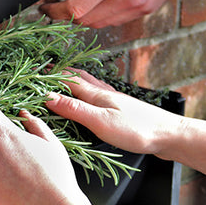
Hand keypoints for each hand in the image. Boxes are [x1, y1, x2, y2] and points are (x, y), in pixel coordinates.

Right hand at [45, 70, 180, 156]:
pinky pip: (99, 92)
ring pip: (89, 83)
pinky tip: (93, 94)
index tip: (34, 71)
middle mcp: (104, 93)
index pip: (67, 80)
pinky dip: (89, 88)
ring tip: (65, 76)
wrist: (171, 136)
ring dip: (74, 77)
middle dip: (61, 72)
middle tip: (47, 68)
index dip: (50, 75)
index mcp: (96, 95)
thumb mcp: (101, 122)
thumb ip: (74, 109)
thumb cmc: (138, 130)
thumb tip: (47, 96)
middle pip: (78, 77)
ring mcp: (114, 99)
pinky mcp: (122, 107)